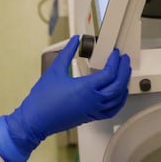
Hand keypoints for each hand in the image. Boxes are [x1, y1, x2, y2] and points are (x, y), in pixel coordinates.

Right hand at [0, 36, 131, 161]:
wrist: (35, 120)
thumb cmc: (43, 98)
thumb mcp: (55, 70)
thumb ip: (67, 52)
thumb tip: (74, 41)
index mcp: (87, 88)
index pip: (109, 73)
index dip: (115, 61)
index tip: (115, 53)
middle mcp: (94, 100)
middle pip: (118, 85)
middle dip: (124, 70)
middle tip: (124, 59)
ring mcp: (94, 110)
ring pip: (118, 98)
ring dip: (124, 84)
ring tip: (124, 73)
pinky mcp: (91, 117)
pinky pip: (112, 110)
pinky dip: (119, 101)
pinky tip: (119, 95)